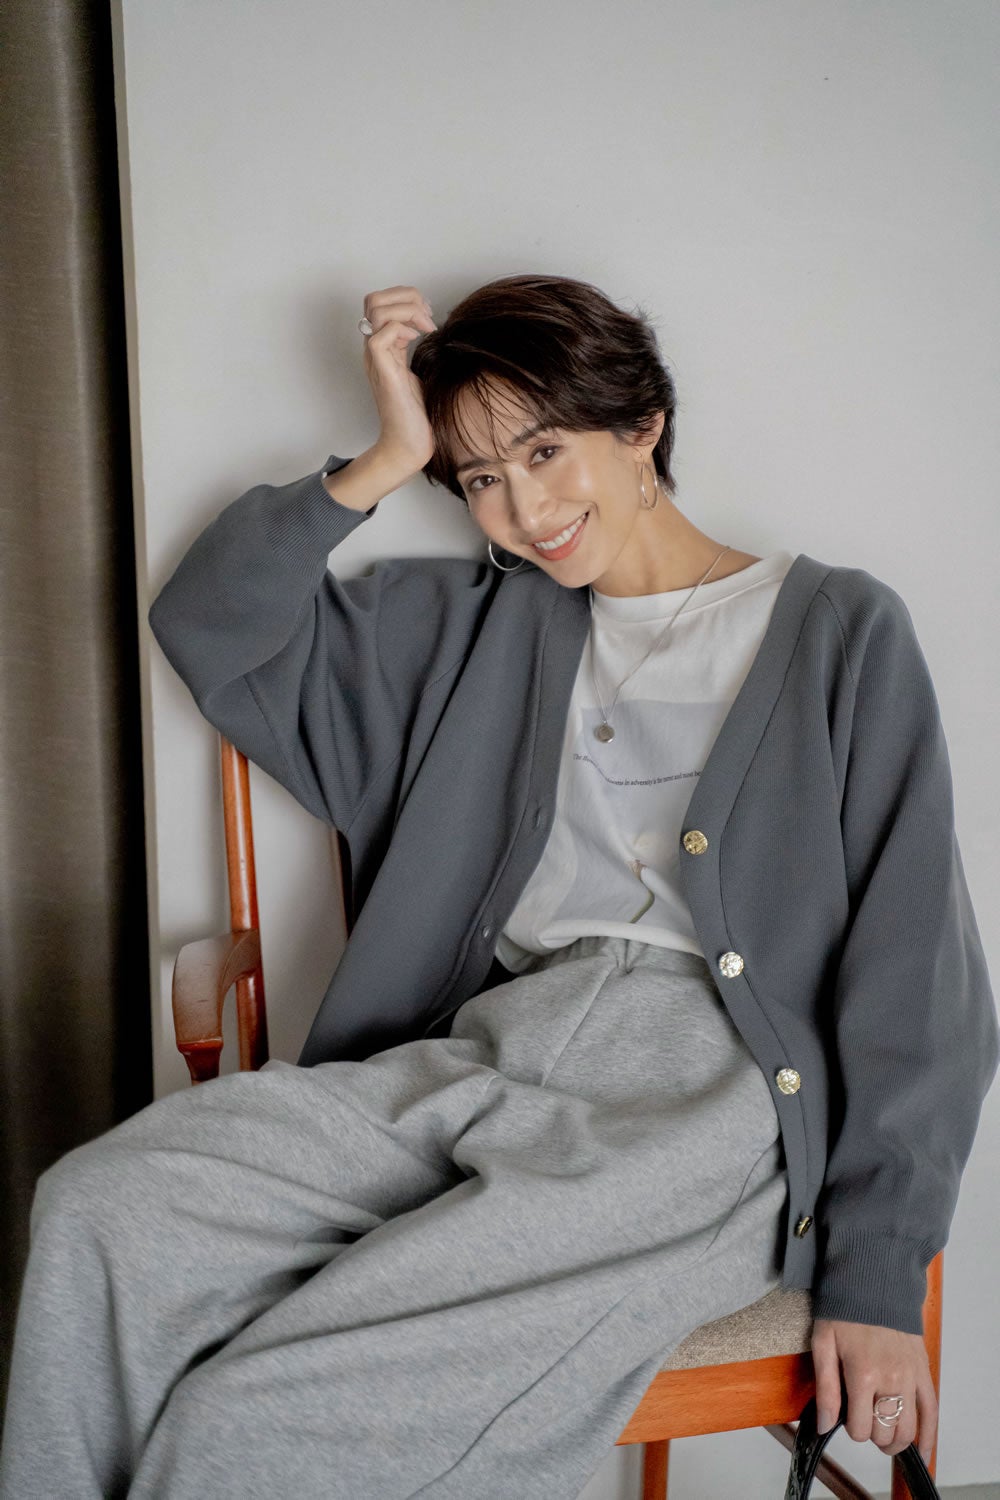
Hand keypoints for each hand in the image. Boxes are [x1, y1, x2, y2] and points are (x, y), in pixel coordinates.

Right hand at [360, 285, 436, 475]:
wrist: (409, 444)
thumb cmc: (417, 414)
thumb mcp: (418, 371)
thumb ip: (415, 348)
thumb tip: (431, 326)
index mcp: (384, 347)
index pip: (381, 302)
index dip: (406, 298)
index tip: (428, 315)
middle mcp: (375, 349)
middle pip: (374, 299)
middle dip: (405, 296)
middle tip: (427, 317)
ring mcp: (376, 358)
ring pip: (376, 309)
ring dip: (407, 310)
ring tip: (426, 328)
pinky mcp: (382, 370)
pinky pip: (381, 333)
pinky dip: (403, 329)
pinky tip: (418, 341)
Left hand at [811, 1317, 936, 1464]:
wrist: (872, 1283)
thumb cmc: (844, 1311)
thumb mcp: (823, 1345)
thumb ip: (825, 1389)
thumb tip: (824, 1426)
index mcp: (863, 1374)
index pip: (860, 1428)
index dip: (850, 1429)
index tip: (845, 1417)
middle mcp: (891, 1379)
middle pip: (885, 1432)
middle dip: (872, 1434)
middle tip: (862, 1421)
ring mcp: (911, 1376)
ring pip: (909, 1428)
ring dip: (896, 1440)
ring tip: (884, 1437)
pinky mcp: (923, 1371)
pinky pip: (932, 1410)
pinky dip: (929, 1435)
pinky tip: (922, 1451)